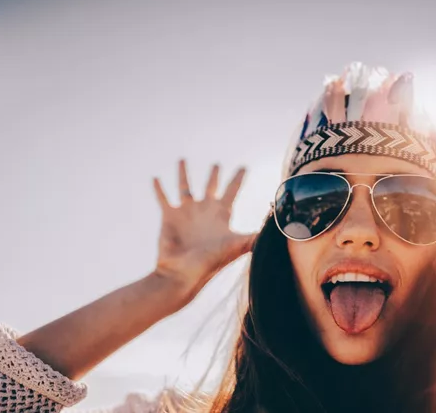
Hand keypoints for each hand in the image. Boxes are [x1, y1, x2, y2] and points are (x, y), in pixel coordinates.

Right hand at [152, 160, 256, 299]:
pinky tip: (156, 178)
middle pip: (210, 187)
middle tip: (217, 163)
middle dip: (214, 175)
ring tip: (182, 159)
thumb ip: (254, 237)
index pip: (232, 191)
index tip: (244, 166)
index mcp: (221, 215)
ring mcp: (186, 213)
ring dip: (183, 174)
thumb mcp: (235, 246)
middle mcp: (204, 211)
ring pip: (185, 187)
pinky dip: (159, 188)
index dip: (238, 178)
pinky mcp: (170, 217)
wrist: (182, 274)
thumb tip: (279, 231)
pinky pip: (163, 198)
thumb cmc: (210, 263)